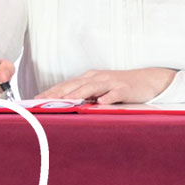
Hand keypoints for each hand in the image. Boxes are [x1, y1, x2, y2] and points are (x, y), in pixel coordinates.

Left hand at [42, 67, 178, 104]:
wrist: (149, 81)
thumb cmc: (122, 87)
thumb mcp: (100, 90)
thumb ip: (85, 97)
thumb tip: (66, 107)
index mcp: (89, 78)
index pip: (66, 85)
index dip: (51, 91)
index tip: (36, 100)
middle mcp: (97, 77)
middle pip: (74, 85)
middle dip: (58, 93)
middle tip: (43, 101)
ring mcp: (111, 82)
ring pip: (91, 87)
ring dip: (78, 94)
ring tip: (66, 101)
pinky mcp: (125, 88)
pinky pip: (115, 92)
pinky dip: (108, 97)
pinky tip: (101, 102)